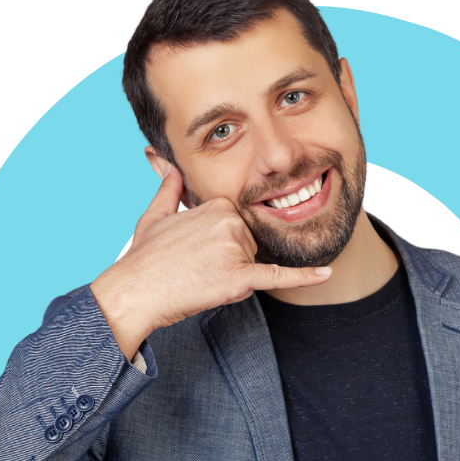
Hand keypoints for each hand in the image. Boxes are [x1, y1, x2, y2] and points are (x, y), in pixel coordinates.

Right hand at [90, 165, 331, 359]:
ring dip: (234, 280)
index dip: (221, 246)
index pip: (238, 227)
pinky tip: (325, 274)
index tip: (197, 255)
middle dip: (230, 263)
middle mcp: (229, 221)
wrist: (135, 292)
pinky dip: (304, 276)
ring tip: (200, 280)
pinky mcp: (238, 277)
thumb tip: (170, 169)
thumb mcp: (153, 216)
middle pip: (249, 246)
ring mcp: (235, 249)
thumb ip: (169, 189)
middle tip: (196, 270)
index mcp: (216, 204)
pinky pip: (277, 276)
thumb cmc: (143, 259)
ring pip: (253, 266)